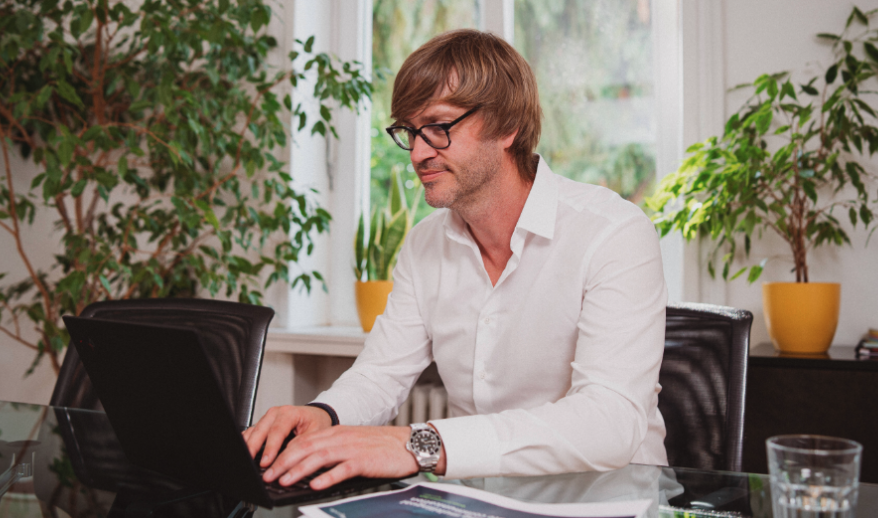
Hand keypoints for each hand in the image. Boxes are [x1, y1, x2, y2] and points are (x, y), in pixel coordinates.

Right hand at [243, 405, 332, 468]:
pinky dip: (247, 442)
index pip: (277, 431)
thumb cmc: (317, 422)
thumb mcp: (316, 433)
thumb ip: (303, 444)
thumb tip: (290, 457)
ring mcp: (268, 418)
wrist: (316, 415)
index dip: (270, 447)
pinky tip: (244, 452)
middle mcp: (276, 413)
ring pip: (254, 431)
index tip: (266, 462)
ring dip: (248, 445)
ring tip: (244, 460)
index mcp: (289, 413)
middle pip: (260, 430)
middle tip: (249, 463)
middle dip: (253, 447)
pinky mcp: (264, 424)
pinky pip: (252, 432)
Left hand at [261, 425, 422, 489]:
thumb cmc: (382, 447)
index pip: (303, 441)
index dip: (283, 453)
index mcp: (337, 433)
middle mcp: (342, 438)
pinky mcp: (365, 461)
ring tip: (285, 480)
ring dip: (299, 469)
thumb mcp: (353, 444)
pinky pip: (343, 469)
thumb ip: (333, 453)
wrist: (409, 444)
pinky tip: (316, 485)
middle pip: (306, 447)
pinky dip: (328, 477)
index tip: (269, 465)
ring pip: (320, 457)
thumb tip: (311, 469)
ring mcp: (353, 448)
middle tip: (269, 475)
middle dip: (284, 462)